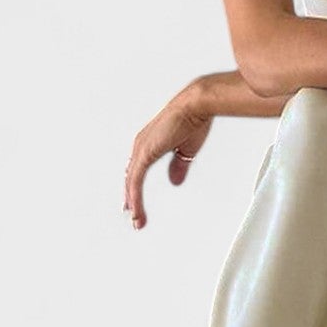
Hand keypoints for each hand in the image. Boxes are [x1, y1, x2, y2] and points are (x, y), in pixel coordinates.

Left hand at [122, 87, 213, 229]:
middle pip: (131, 178)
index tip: (134, 201)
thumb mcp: (186, 150)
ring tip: (137, 219)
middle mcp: (142, 145)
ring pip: (131, 183)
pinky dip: (135, 197)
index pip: (137, 170)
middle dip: (131, 198)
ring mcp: (141, 149)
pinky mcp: (145, 153)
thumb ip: (178, 166)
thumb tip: (174, 180)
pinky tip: (137, 209)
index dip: (134, 187)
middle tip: (133, 215)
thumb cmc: (193, 120)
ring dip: (134, 203)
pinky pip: (135, 181)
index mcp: (150, 143)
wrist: (196, 106)